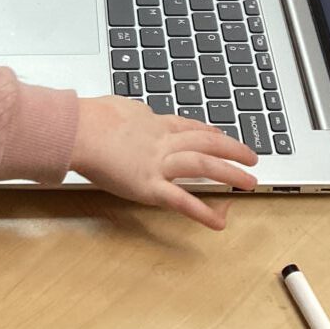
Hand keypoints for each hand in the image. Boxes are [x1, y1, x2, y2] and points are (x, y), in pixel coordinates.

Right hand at [70, 97, 257, 228]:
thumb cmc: (90, 117)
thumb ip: (132, 114)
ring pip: (203, 165)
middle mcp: (162, 142)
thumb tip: (134, 113)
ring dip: (230, 173)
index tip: (220, 133)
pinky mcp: (149, 186)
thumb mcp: (119, 107)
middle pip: (205, 142)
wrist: (78, 129)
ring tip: (250, 181)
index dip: (208, 130)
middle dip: (232, 149)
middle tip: (251, 157)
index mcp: (153, 123)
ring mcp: (158, 164)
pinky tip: (221, 221)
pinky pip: (182, 201)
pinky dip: (203, 212)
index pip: (188, 126)